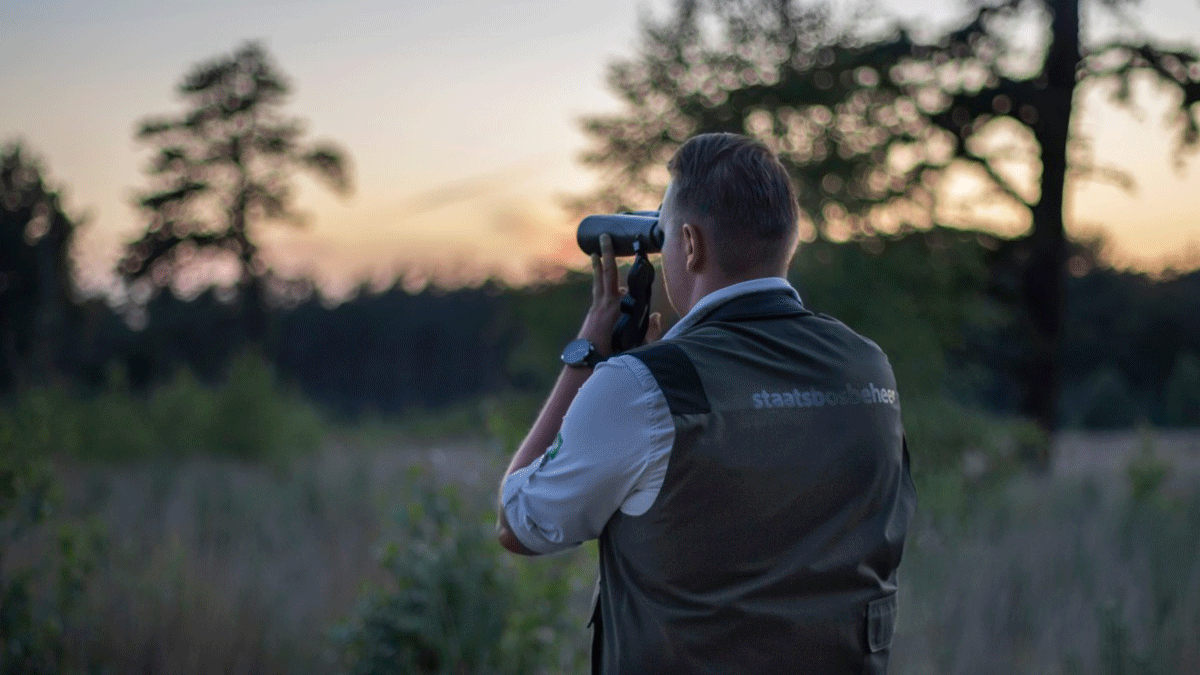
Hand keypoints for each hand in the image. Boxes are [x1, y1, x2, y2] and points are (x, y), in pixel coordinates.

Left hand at [578, 234, 662, 356]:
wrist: (586, 363)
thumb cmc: (613, 355)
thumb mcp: (638, 345)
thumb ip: (651, 331)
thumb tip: (657, 316)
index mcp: (615, 307)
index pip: (619, 279)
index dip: (624, 263)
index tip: (634, 250)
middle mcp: (604, 303)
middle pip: (605, 272)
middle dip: (606, 253)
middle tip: (605, 236)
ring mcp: (596, 307)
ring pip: (598, 281)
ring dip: (598, 265)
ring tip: (595, 253)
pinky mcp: (593, 313)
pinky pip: (598, 292)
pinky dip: (600, 283)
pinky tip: (603, 282)